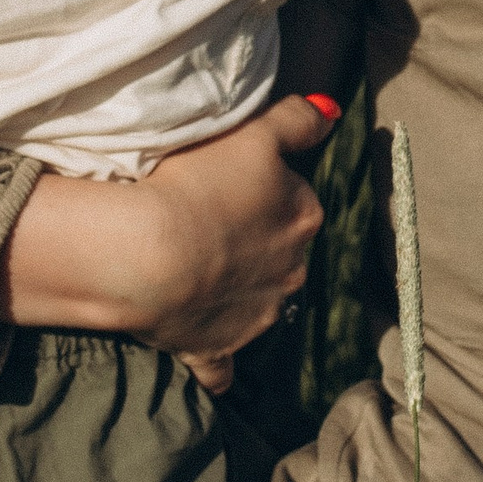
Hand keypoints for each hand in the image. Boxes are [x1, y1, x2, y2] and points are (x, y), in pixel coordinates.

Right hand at [137, 93, 333, 358]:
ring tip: (194, 274)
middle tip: (209, 226)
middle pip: (279, 253)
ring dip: (235, 293)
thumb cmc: (200, 182)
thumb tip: (331, 114)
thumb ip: (297, 121)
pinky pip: (222, 367)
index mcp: (303, 217)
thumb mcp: (253, 134)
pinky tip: (211, 365)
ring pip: (256, 302)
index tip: (230, 186)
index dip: (264, 193)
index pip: (295, 201)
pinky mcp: (217, 349)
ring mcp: (257, 315)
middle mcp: (292, 270)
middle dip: (254, 245)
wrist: (151, 253)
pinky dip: (219, 367)